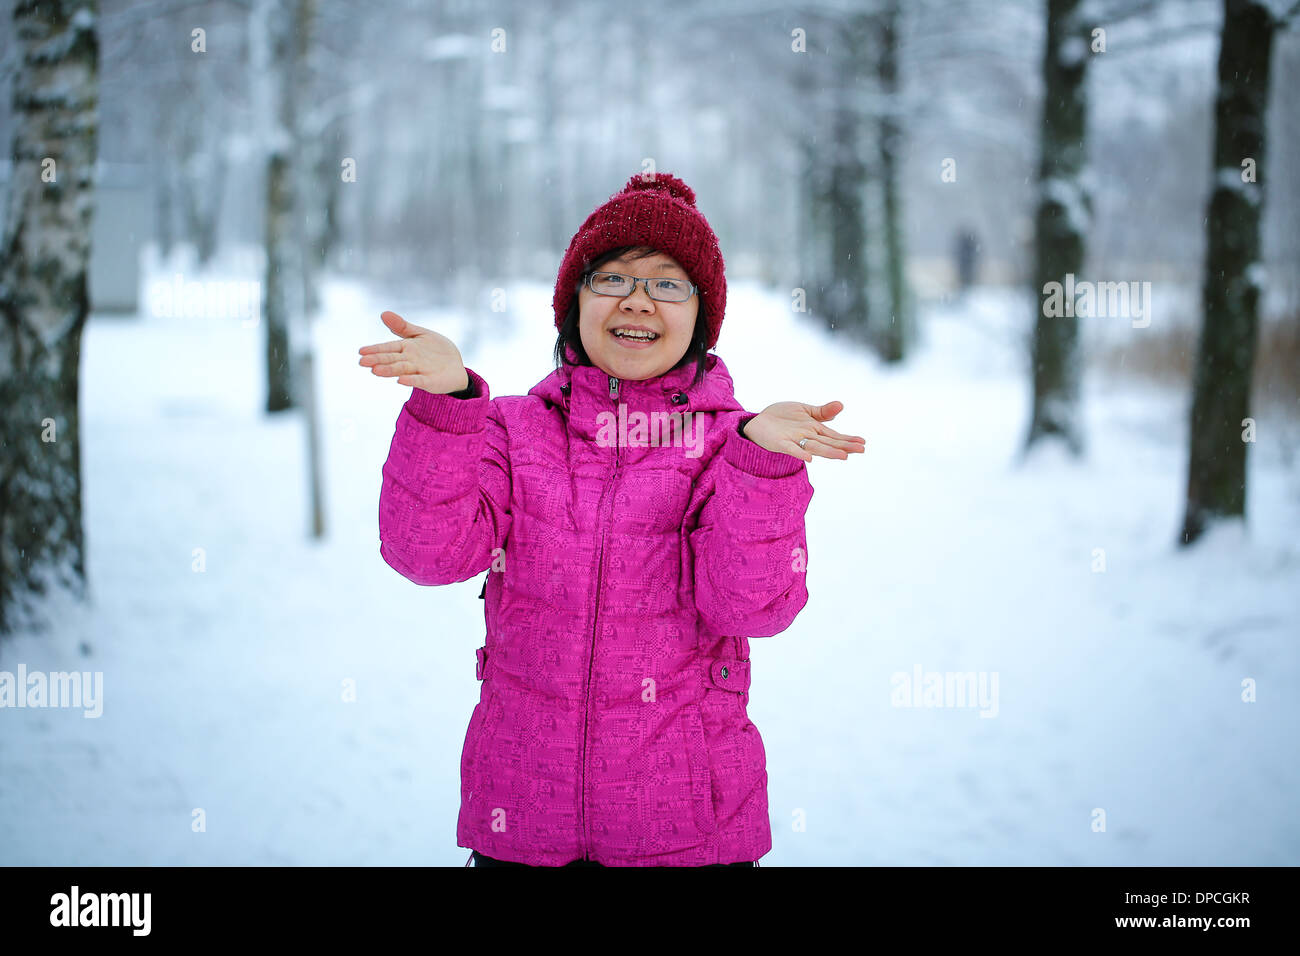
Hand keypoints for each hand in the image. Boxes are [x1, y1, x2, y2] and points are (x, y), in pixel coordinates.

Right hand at [358, 311, 468, 393]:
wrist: (455, 367)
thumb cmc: (435, 350)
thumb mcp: (420, 334)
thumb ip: (402, 327)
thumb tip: (383, 313)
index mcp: (406, 348)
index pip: (388, 348)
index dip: (375, 350)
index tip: (361, 352)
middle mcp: (409, 361)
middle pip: (392, 360)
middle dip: (377, 361)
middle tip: (362, 362)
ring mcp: (419, 371)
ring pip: (402, 370)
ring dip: (389, 370)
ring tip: (375, 371)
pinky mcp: (430, 382)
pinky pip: (420, 380)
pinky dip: (410, 380)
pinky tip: (401, 380)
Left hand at [741, 401, 864, 461]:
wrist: (758, 422)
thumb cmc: (782, 418)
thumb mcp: (804, 410)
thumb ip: (822, 411)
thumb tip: (841, 405)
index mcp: (814, 430)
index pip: (834, 436)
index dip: (848, 439)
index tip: (863, 443)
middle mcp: (807, 437)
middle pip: (829, 443)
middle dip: (844, 446)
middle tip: (861, 450)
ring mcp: (795, 441)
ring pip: (815, 447)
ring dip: (828, 452)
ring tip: (843, 456)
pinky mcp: (781, 443)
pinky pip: (791, 449)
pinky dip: (800, 453)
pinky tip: (809, 458)